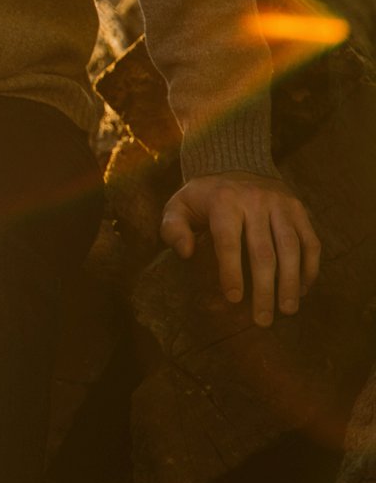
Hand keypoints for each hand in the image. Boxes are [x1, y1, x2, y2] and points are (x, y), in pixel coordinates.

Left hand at [160, 170, 321, 325]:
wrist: (235, 163)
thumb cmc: (203, 196)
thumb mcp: (178, 205)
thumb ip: (173, 228)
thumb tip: (185, 253)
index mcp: (223, 201)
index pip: (228, 241)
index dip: (231, 272)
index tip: (234, 299)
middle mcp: (256, 201)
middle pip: (263, 251)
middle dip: (264, 289)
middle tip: (262, 319)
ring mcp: (281, 204)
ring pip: (292, 248)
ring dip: (291, 283)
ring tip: (287, 310)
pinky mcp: (299, 209)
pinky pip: (310, 241)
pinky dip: (309, 267)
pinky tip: (301, 290)